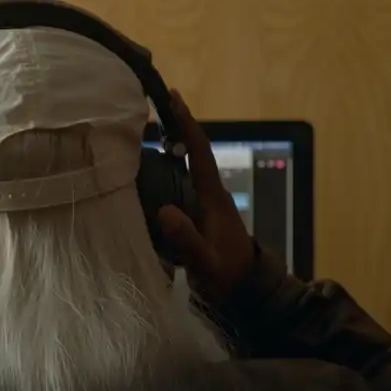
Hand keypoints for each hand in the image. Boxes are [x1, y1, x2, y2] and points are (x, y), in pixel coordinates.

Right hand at [154, 91, 256, 301]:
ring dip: (169, 148)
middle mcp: (211, 195)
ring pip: (185, 168)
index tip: (173, 98)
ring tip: (142, 133)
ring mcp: (206, 205)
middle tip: (149, 108)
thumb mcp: (206, 262)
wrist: (248, 292)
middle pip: (192, 153)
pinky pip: (180, 185)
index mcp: (214, 199)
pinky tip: (146, 171)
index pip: (200, 153)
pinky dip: (165, 171)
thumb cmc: (228, 276)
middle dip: (175, 128)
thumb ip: (187, 239)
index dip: (187, 125)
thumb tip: (165, 211)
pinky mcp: (199, 216)